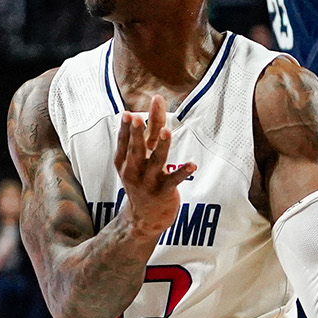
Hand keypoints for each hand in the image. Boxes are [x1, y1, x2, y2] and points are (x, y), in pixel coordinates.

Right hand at [113, 94, 194, 237]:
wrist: (144, 218)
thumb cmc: (144, 179)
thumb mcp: (143, 155)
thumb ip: (152, 127)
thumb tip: (157, 99)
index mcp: (125, 161)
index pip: (126, 142)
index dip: (126, 128)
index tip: (127, 113)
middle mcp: (134, 171)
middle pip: (136, 150)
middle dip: (135, 134)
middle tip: (135, 118)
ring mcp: (148, 182)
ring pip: (156, 162)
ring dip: (162, 147)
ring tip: (166, 132)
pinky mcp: (163, 192)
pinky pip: (174, 180)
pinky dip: (183, 171)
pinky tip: (192, 164)